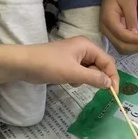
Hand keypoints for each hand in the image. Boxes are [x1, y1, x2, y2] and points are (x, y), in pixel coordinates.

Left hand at [0, 37, 119, 88]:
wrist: (24, 64)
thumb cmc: (49, 65)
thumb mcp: (74, 73)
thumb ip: (95, 78)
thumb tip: (110, 84)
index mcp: (88, 46)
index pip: (108, 62)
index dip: (113, 77)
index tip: (113, 93)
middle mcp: (84, 48)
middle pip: (101, 66)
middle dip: (98, 78)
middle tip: (94, 90)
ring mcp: (76, 55)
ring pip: (91, 70)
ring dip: (87, 79)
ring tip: (74, 81)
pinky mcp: (68, 63)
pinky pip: (81, 72)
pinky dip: (78, 79)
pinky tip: (68, 81)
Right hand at [100, 0, 137, 54]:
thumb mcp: (129, 2)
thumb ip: (131, 18)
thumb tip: (135, 34)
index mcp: (108, 19)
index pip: (122, 35)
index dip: (135, 40)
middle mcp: (105, 28)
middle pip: (120, 45)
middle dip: (135, 47)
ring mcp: (107, 32)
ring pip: (120, 48)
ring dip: (133, 49)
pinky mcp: (112, 33)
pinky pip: (121, 44)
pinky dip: (131, 46)